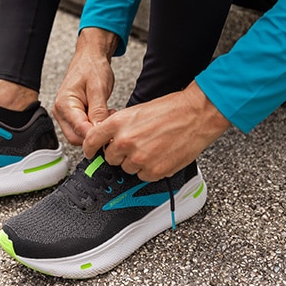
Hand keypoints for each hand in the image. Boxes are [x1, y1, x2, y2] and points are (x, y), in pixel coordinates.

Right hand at [52, 28, 118, 144]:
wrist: (90, 58)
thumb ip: (98, 111)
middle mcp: (61, 112)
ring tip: (107, 116)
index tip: (110, 134)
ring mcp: (65, 115)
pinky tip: (103, 116)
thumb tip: (100, 130)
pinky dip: (94, 127)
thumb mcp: (98, 88)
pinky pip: (82, 129)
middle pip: (76, 138)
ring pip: (79, 136)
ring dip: (95, 131)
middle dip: (94, 135)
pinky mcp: (72, 116)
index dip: (95, 135)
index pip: (79, 130)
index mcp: (64, 104)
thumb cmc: (92, 68)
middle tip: (110, 123)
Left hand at [83, 81, 230, 180]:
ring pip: (127, 168)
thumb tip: (108, 138)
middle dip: (120, 154)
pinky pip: (143, 176)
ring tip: (153, 147)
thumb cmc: (171, 110)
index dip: (90, 148)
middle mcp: (125, 141)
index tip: (91, 152)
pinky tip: (160, 155)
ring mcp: (139, 158)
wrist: (196, 115)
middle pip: (111, 158)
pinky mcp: (153, 171)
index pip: (92, 141)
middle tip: (137, 144)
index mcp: (118, 123)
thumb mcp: (137, 111)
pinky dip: (150, 169)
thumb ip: (119, 126)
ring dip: (136, 162)